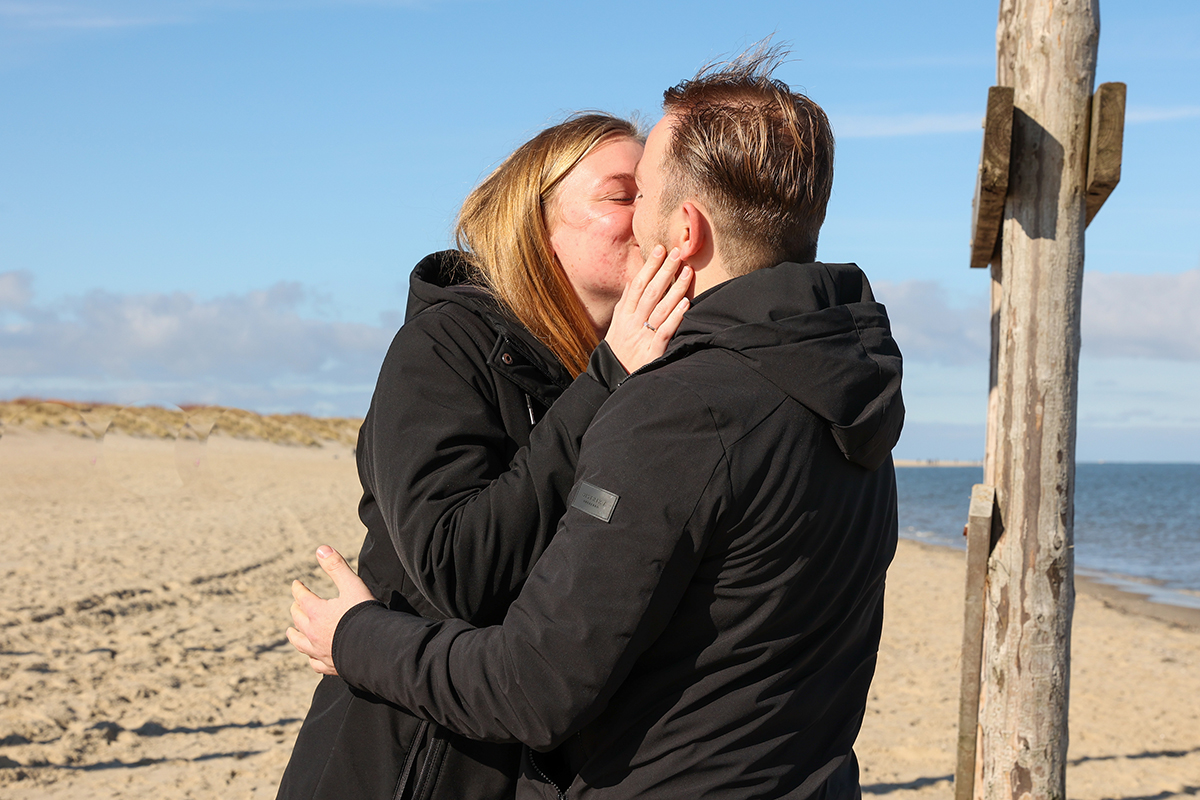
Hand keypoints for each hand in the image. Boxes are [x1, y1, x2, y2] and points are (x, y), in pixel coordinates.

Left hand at [286, 545, 375, 675]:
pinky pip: (314, 662)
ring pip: (300, 643)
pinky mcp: (329, 665)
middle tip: (297, 603)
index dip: (298, 588)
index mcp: (317, 612)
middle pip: (298, 618)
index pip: (302, 597)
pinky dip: (311, 657)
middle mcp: (313, 633)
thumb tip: (321, 548)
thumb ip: (336, 566)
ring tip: (292, 631)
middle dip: (296, 608)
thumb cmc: (364, 615)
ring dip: (294, 634)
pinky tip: (312, 656)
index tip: (296, 583)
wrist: (375, 648)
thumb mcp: (352, 585)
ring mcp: (319, 651)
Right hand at [604, 245, 691, 372]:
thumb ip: (625, 303)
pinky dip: (676, 316)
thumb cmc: (619, 349)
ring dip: (675, 289)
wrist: (613, 379)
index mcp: (624, 315)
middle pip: (650, 292)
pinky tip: (686, 303)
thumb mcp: (617, 325)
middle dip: (664, 271)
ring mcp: (642, 337)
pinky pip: (665, 331)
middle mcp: (632, 323)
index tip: (659, 249)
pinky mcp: (652, 351)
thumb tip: (632, 280)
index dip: (649, 266)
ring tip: (688, 272)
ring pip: (660, 308)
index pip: (637, 285)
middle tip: (677, 253)